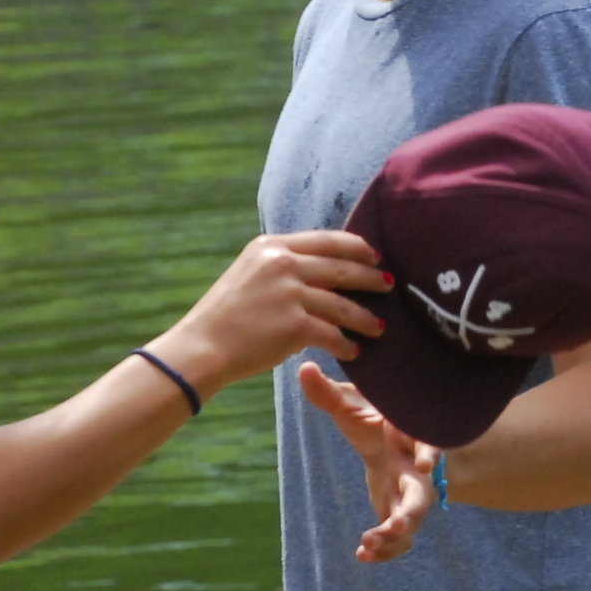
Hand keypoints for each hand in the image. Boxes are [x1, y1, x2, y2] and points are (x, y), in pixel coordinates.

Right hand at [153, 231, 388, 398]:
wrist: (202, 348)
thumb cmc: (226, 317)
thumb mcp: (249, 273)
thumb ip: (281, 265)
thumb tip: (323, 267)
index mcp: (271, 246)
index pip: (327, 240)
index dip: (357, 247)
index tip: (375, 255)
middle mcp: (281, 264)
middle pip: (341, 267)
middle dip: (370, 277)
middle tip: (388, 285)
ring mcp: (289, 293)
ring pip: (343, 304)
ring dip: (365, 317)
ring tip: (379, 327)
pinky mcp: (294, 325)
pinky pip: (333, 334)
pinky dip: (346, 344)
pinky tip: (354, 351)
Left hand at [299, 365, 436, 562]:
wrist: (388, 434)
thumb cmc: (374, 416)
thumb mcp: (351, 405)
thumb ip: (328, 392)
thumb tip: (302, 368)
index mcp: (410, 441)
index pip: (428, 446)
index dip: (430, 454)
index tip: (425, 466)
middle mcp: (415, 472)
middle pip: (423, 496)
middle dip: (410, 512)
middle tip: (393, 524)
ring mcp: (410, 496)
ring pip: (412, 524)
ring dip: (393, 538)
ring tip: (366, 545)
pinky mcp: (399, 511)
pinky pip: (400, 539)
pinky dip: (386, 551)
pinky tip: (362, 555)